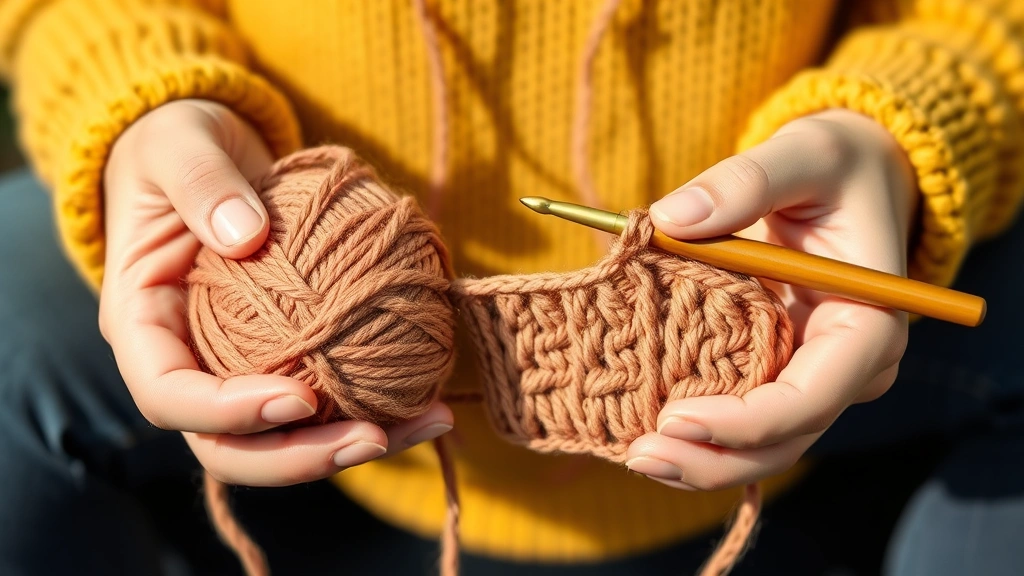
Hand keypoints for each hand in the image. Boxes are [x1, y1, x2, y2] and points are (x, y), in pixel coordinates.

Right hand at [99, 100, 452, 486]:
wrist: (210, 155)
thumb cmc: (180, 145)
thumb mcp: (180, 143)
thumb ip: (202, 182)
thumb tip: (246, 237)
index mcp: (143, 325)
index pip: (168, 396)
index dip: (228, 414)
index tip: (298, 397)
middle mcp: (186, 362)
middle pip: (230, 446)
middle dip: (301, 456)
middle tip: (375, 436)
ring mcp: (235, 367)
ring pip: (285, 437)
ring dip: (352, 444)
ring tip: (429, 422)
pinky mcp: (283, 358)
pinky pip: (324, 399)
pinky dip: (374, 407)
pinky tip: (431, 399)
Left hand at [625, 110, 916, 490]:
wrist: (845, 178)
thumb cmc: (833, 165)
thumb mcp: (801, 153)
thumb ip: (744, 181)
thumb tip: (670, 218)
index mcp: (866, 324)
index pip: (811, 398)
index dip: (745, 422)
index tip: (675, 418)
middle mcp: (845, 367)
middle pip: (784, 440)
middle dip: (714, 457)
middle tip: (640, 454)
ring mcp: (812, 376)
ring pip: (762, 446)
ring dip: (702, 460)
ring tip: (636, 455)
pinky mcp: (777, 371)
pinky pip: (742, 419)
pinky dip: (700, 435)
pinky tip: (648, 437)